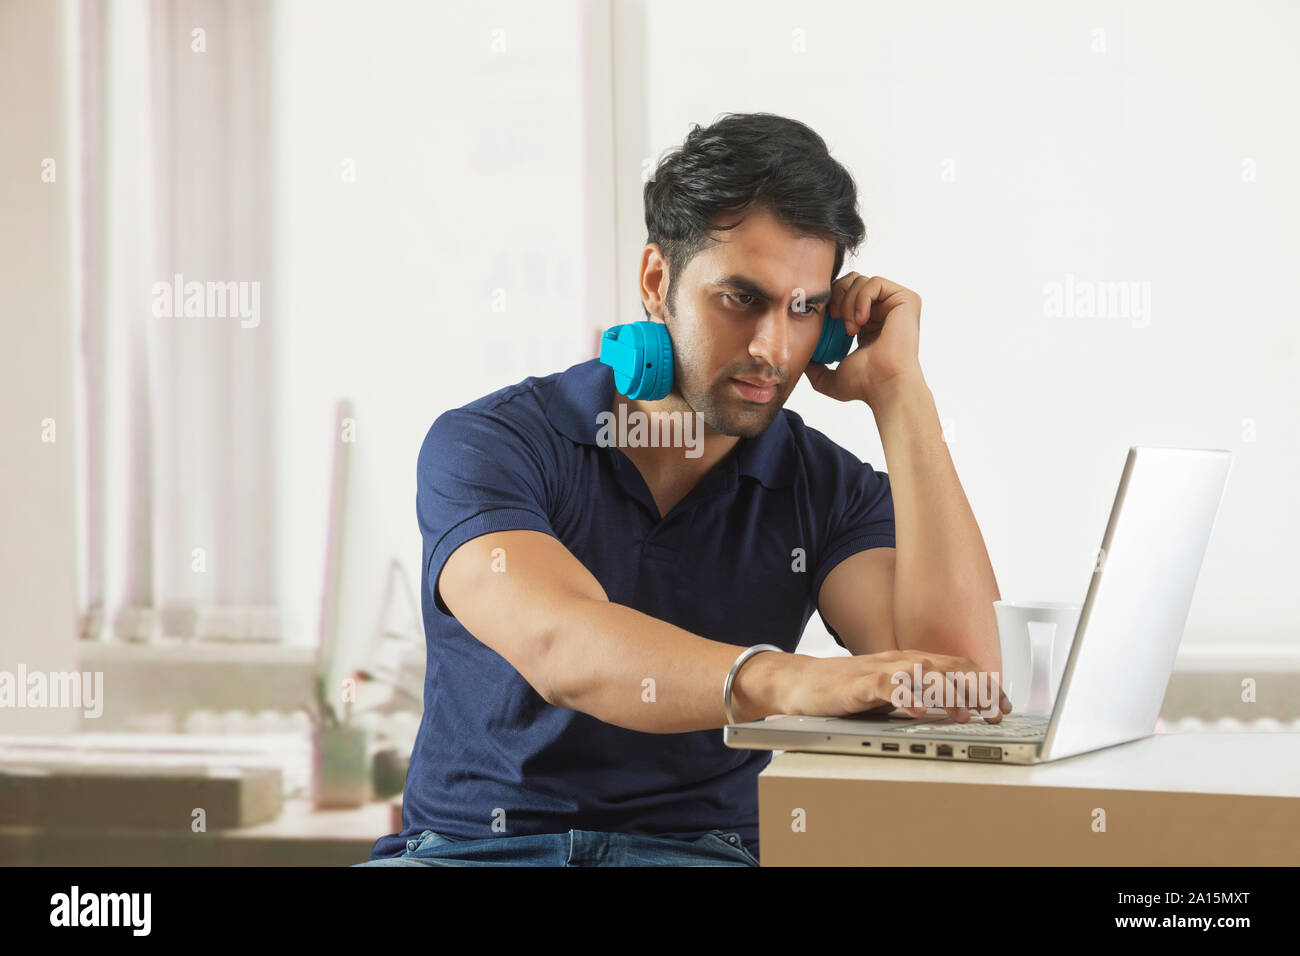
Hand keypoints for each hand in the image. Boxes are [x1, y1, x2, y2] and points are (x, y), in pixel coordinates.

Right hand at [777, 650, 1012, 722]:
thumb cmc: (848, 689)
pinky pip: (886, 686)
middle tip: (996, 712)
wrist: (802, 682)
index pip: (959, 666)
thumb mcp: (895, 693)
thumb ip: (923, 696)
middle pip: (949, 667)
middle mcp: (901, 661)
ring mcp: (880, 670)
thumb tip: (962, 710)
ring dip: (949, 693)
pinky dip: (905, 697)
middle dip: (978, 689)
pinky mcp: (858, 684)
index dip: (985, 684)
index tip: (1004, 706)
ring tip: (966, 714)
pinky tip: (918, 711)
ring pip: (924, 673)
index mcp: (913, 663)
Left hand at [803, 273, 922, 406]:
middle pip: (852, 281)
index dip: (831, 301)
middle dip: (837, 295)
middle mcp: (884, 311)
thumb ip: (815, 369)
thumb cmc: (864, 385)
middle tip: (835, 317)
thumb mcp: (830, 378)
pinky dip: (862, 299)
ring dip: (849, 301)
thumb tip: (801, 362)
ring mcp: (896, 305)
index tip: (825, 318)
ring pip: (861, 280)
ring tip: (851, 327)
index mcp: (868, 323)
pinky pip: (875, 282)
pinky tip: (861, 321)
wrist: (884, 385)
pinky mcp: (907, 300)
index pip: (845, 295)